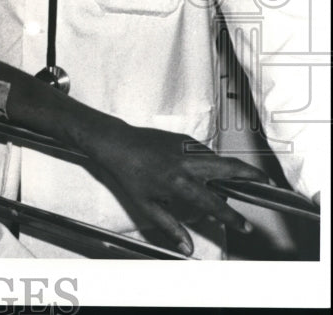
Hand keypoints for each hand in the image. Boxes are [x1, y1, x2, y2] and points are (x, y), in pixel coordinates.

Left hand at [83, 121, 269, 255]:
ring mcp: (187, 147)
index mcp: (180, 183)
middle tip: (267, 185)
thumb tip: (187, 247)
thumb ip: (170, 227)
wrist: (118, 144)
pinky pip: (206, 153)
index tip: (245, 226)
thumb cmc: (129, 175)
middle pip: (230, 168)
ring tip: (240, 182)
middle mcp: (188, 163)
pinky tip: (209, 172)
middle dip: (252, 176)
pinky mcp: (185, 138)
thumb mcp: (147, 206)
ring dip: (233, 170)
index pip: (214, 204)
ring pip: (219, 159)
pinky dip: (214, 162)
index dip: (232, 218)